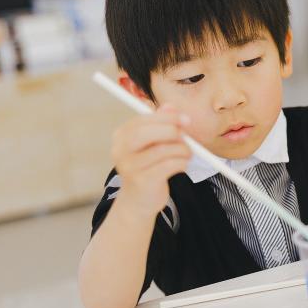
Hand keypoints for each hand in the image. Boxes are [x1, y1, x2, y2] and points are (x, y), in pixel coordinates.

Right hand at [111, 103, 191, 217]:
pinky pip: (169, 165)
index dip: (167, 117)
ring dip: (182, 150)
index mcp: (122, 135)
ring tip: (186, 154)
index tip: (185, 120)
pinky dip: (182, 163)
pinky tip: (182, 166)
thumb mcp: (152, 143)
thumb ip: (161, 123)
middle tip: (186, 137)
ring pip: (163, 150)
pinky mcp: (142, 181)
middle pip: (147, 132)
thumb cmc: (148, 166)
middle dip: (172, 131)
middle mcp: (121, 150)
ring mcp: (130, 166)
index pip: (143, 119)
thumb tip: (171, 106)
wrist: (139, 200)